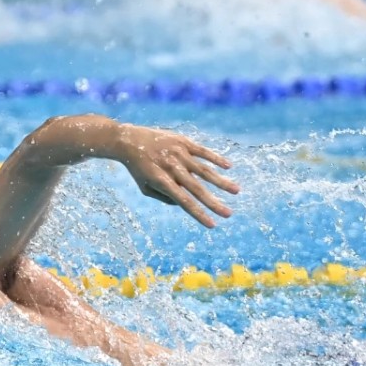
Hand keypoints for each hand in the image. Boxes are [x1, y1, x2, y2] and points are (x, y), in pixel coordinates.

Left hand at [116, 125, 239, 227]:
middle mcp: (172, 168)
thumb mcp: (146, 188)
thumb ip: (165, 197)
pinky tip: (228, 167)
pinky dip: (216, 158)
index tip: (213, 225)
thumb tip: (186, 205)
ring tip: (236, 191)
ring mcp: (178, 154)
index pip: (184, 202)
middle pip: (197, 188)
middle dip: (214, 203)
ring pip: (204, 170)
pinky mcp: (182, 142)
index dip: (199, 214)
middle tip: (229, 214)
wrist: (128, 141)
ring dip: (221, 181)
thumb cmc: (138, 168)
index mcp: (162, 182)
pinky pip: (202, 151)